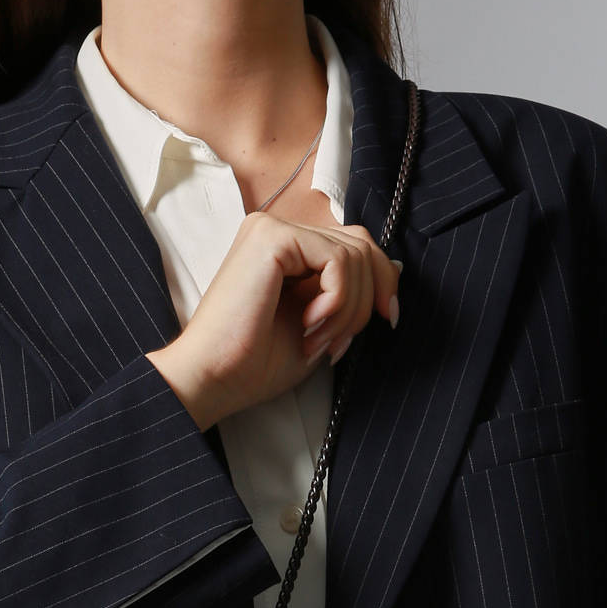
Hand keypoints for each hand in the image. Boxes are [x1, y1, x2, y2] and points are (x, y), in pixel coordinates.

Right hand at [146, 209, 401, 431]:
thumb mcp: (321, 325)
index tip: (386, 320)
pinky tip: (309, 325)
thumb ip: (350, 294)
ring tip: (317, 339)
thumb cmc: (255, 364)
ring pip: (354, 254)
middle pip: (361, 244)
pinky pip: (337, 260)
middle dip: (367, 299)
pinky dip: (337, 301)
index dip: (381, 282)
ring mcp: (273, 228)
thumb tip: (393, 269)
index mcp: (286, 250)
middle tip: (339, 342)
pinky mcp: (273, 237)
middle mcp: (278, 230)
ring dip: (349, 309)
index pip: (355, 245)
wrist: (213, 379)